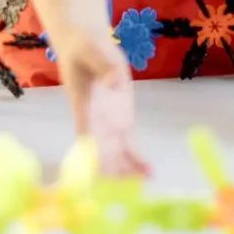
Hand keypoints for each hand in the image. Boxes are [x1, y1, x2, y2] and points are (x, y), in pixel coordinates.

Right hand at [52, 27, 149, 177]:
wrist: (86, 43)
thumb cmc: (84, 47)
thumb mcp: (93, 51)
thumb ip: (104, 67)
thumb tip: (115, 82)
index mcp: (84, 109)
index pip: (86, 140)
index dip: (92, 160)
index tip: (101, 177)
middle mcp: (94, 123)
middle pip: (101, 157)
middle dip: (112, 175)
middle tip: (129, 190)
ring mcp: (108, 125)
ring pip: (115, 157)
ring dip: (126, 173)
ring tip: (144, 184)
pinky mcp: (120, 122)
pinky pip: (127, 147)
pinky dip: (136, 161)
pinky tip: (149, 173)